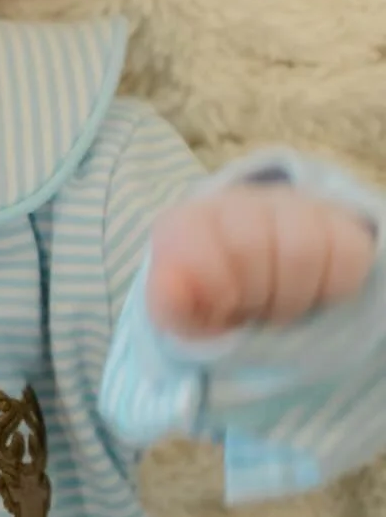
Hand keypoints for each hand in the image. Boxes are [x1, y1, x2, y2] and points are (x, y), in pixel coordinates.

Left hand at [146, 183, 376, 340]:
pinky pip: (346, 256)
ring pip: (303, 251)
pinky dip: (332, 290)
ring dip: (293, 299)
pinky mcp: (334, 221)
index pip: (200, 253)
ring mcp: (289, 205)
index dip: (216, 293)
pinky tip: (311, 294)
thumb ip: (171, 307)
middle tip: (252, 314)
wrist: (252, 278)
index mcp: (187, 224)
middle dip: (254, 299)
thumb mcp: (181, 314)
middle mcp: (237, 202)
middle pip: (251, 249)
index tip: (221, 309)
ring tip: (280, 307)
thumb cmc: (210, 301)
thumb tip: (170, 293)